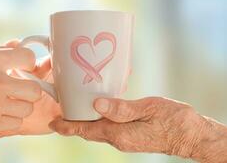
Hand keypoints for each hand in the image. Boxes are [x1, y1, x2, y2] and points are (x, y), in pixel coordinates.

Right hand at [0, 42, 41, 146]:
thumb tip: (18, 43)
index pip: (29, 58)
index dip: (28, 63)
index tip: (22, 68)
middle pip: (35, 89)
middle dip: (30, 89)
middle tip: (19, 89)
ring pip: (28, 108)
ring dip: (20, 105)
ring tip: (7, 102)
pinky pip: (16, 123)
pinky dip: (11, 119)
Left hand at [50, 97, 226, 161]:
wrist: (192, 136)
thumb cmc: (174, 121)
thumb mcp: (148, 108)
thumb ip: (121, 108)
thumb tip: (96, 104)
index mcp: (119, 133)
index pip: (86, 130)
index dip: (67, 126)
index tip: (52, 123)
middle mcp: (118, 139)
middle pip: (88, 131)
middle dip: (72, 124)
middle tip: (59, 112)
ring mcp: (125, 140)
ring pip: (97, 130)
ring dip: (84, 122)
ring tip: (74, 110)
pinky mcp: (131, 137)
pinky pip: (108, 129)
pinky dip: (97, 122)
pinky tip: (98, 111)